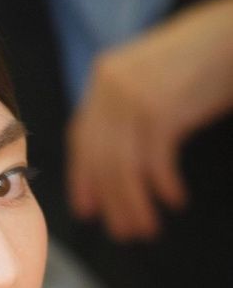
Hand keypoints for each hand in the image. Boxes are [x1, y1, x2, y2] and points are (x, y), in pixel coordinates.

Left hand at [67, 0, 232, 240]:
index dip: (82, 177)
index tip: (86, 210)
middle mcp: (109, 86)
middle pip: (100, 157)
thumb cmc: (207, 56)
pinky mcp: (160, 109)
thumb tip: (115, 165)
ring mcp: (132, 97)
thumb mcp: (157, 78)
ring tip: (147, 228)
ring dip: (134, 203)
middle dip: (111, 200)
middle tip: (123, 232)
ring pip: (122, 166)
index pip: (81, 137)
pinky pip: (153, 161)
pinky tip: (173, 199)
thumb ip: (129, 110)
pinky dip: (162, 185)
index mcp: (104, 76)